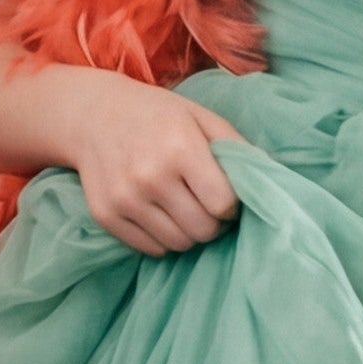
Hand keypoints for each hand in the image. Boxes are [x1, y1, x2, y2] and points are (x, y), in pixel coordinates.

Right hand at [69, 75, 242, 253]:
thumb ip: (235, 147)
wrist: (92, 115)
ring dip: (189, 233)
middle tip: (207, 207)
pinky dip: (163, 238)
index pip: (223, 204)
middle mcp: (151, 177)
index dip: (231, 205)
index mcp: (180, 148)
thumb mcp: (199, 117)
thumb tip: (270, 180)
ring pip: (179, 244)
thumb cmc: (156, 116)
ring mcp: (125, 199)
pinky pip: (150, 249)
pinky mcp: (106, 215)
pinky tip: (160, 214)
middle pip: (203, 230)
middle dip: (213, 223)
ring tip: (185, 210)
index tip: (225, 196)